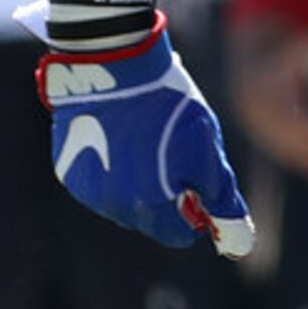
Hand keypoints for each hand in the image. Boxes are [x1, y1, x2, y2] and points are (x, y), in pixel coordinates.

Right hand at [36, 14, 254, 257]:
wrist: (116, 67)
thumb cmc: (170, 106)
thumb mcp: (206, 148)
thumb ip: (220, 197)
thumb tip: (238, 241)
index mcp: (153, 204)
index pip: (180, 234)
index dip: (195, 212)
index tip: (198, 184)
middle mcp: (116, 206)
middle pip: (150, 219)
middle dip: (166, 196)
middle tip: (172, 153)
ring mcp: (89, 190)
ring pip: (123, 202)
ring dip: (136, 184)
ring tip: (143, 139)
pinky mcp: (69, 171)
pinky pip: (98, 183)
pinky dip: (110, 170)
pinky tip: (117, 138)